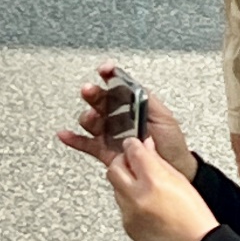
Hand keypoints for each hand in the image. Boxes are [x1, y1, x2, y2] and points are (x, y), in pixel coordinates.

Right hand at [59, 62, 198, 179]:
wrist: (175, 170)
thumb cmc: (172, 144)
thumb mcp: (165, 117)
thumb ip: (148, 101)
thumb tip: (134, 86)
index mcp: (133, 105)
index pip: (118, 85)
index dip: (110, 74)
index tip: (105, 69)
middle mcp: (119, 117)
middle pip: (101, 101)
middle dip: (94, 93)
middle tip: (89, 91)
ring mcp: (111, 134)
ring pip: (92, 121)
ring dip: (87, 117)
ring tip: (90, 117)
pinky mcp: (106, 151)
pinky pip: (86, 144)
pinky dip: (73, 139)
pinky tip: (65, 134)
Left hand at [106, 137, 217, 240]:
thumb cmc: (194, 216)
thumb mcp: (180, 180)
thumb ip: (158, 162)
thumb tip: (145, 148)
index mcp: (153, 181)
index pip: (132, 152)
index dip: (133, 145)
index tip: (134, 144)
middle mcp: (137, 196)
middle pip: (114, 168)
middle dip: (122, 162)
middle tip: (133, 163)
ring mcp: (130, 213)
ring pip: (116, 187)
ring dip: (126, 182)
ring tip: (145, 188)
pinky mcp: (127, 225)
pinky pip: (122, 206)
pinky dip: (130, 201)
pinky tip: (146, 205)